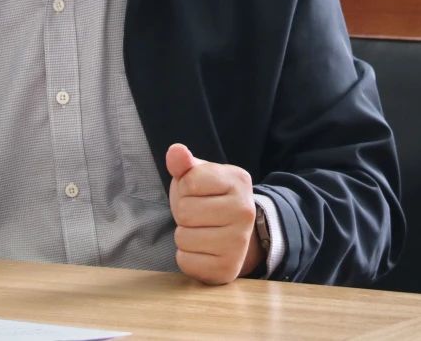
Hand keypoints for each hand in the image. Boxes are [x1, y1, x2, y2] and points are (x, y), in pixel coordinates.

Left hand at [165, 143, 263, 284]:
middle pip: (185, 212)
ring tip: (202, 231)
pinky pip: (186, 262)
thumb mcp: (197, 175)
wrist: (231, 232)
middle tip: (199, 215)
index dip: (185, 188)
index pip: (189, 182)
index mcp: (239, 181)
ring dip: (184, 235)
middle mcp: (245, 211)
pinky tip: (202, 250)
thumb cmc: (208, 198)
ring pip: (183, 238)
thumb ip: (183, 162)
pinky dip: (187, 257)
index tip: (198, 192)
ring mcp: (239, 243)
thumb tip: (175, 151)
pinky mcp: (228, 269)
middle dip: (184, 213)